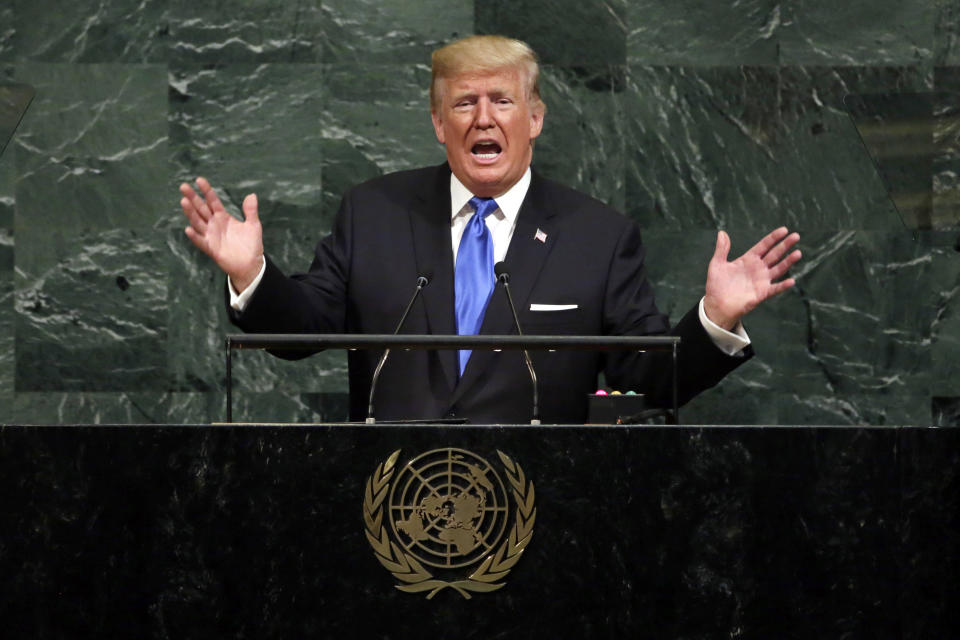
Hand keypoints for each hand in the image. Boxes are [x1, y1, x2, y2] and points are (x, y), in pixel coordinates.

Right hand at [179, 177, 263, 291]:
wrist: (251, 264)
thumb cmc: (251, 244)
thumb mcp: (253, 225)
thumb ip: (251, 211)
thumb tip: (252, 195)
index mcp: (223, 217)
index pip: (212, 201)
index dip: (206, 191)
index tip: (199, 180)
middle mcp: (214, 224)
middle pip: (201, 209)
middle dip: (193, 198)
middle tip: (183, 186)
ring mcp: (211, 236)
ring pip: (198, 222)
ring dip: (190, 213)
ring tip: (184, 201)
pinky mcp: (211, 248)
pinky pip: (201, 241)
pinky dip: (194, 236)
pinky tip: (188, 228)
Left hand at [703, 227, 800, 330]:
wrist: (717, 305)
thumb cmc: (716, 285)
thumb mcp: (717, 264)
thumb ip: (722, 249)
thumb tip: (722, 232)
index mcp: (748, 259)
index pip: (764, 246)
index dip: (773, 238)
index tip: (784, 230)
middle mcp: (758, 268)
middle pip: (774, 254)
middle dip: (785, 245)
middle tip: (796, 236)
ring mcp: (761, 280)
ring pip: (778, 269)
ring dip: (788, 262)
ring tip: (798, 253)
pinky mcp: (762, 293)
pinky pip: (774, 289)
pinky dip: (782, 286)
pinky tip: (791, 281)